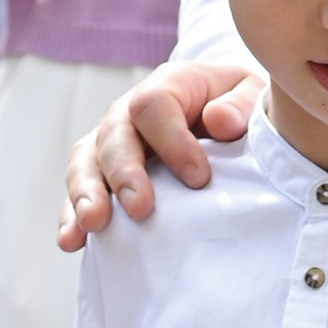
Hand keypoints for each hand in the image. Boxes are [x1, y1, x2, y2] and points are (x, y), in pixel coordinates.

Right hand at [59, 58, 264, 247]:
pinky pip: (81, 193)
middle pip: (114, 134)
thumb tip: (219, 121)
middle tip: (141, 208)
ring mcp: (113, 145)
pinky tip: (72, 241)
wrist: (229, 123)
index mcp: (169, 86)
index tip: (199, 178)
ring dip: (86, 193)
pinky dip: (72, 217)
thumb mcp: (255, 98)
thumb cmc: (242, 111)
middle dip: (124, 172)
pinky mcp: (104, 177)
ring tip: (93, 224)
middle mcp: (131, 113)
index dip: (172, 140)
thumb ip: (243, 104)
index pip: (154, 105)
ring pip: (87, 161)